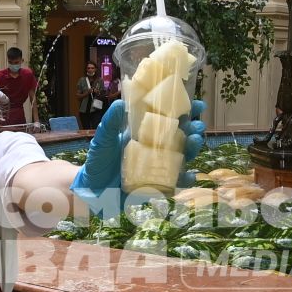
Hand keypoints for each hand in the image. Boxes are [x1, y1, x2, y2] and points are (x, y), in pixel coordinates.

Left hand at [69, 99, 208, 202]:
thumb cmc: (99, 160)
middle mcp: (157, 148)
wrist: (93, 189)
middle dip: (194, 129)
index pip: (170, 118)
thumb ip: (110, 123)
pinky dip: (185, 179)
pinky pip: (175, 182)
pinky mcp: (158, 185)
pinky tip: (190, 175)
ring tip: (195, 141)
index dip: (186, 110)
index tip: (198, 103)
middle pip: (182, 136)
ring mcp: (160, 166)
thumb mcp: (103, 139)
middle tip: (198, 125)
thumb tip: (119, 103)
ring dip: (193, 149)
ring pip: (183, 157)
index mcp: (147, 132)